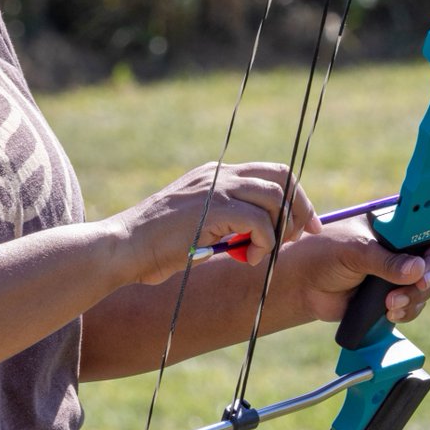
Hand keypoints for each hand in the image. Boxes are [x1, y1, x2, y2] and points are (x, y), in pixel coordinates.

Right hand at [113, 161, 320, 285]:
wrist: (122, 247)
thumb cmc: (155, 246)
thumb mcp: (197, 226)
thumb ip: (227, 223)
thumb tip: (263, 238)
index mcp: (214, 174)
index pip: (271, 172)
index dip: (296, 198)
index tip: (307, 226)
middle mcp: (218, 174)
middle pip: (282, 178)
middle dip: (299, 210)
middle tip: (295, 239)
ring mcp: (215, 188)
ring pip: (275, 198)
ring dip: (279, 231)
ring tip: (259, 254)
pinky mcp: (212, 209)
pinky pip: (261, 222)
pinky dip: (264, 244)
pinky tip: (247, 258)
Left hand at [288, 198, 429, 324]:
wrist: (303, 287)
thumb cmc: (321, 255)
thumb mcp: (352, 251)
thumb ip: (385, 261)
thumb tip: (416, 272)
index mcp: (397, 219)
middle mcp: (406, 242)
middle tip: (418, 280)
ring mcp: (403, 269)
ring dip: (417, 295)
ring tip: (390, 302)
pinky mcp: (397, 294)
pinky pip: (418, 304)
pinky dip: (408, 309)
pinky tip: (389, 311)